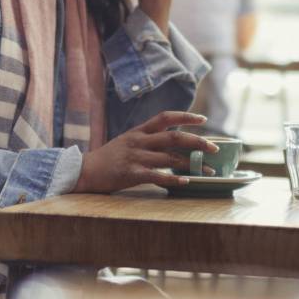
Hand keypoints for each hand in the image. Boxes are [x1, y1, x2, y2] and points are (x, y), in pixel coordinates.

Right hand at [74, 111, 214, 193]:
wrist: (83, 171)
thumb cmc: (108, 158)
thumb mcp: (127, 141)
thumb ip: (147, 139)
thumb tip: (171, 141)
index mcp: (139, 131)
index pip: (165, 117)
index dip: (186, 117)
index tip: (203, 120)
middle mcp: (139, 141)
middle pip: (174, 137)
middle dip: (198, 142)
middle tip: (215, 148)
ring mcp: (135, 157)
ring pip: (170, 158)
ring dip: (192, 164)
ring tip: (209, 170)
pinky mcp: (131, 174)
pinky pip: (157, 176)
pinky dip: (174, 179)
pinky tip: (186, 182)